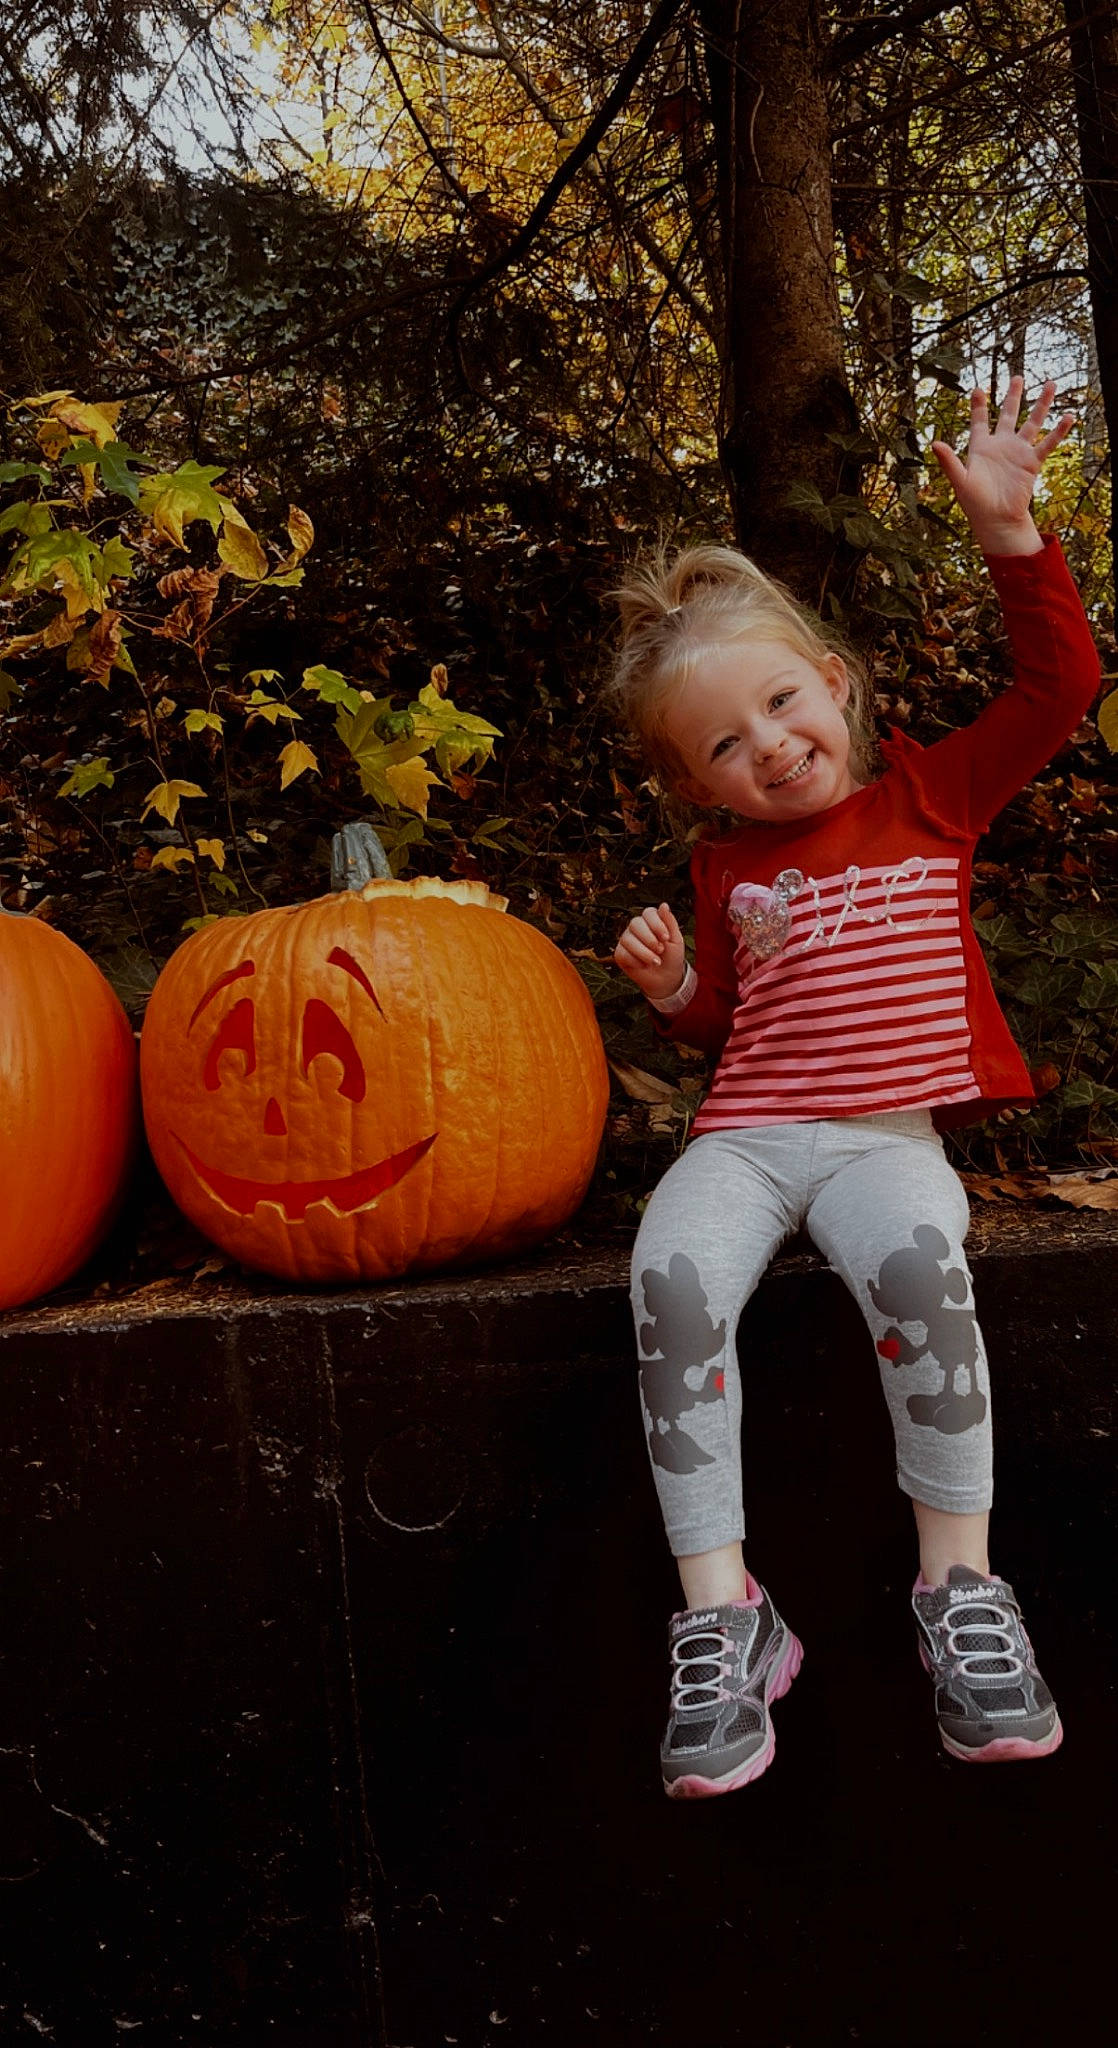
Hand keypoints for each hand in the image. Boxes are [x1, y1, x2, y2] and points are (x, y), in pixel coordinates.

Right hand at [614, 902, 686, 1000]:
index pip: (648, 913)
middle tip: (661, 950)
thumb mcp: (676, 939)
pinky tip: (644, 966)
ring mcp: (626, 940)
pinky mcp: (620, 954)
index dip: (656, 924)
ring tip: (656, 962)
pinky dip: (636, 962)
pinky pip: (623, 953)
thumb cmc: (672, 957)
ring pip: (628, 939)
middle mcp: (636, 928)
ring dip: (644, 952)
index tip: (666, 938)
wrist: (666, 978)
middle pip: (635, 923)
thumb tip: (663, 904)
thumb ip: (669, 922)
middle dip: (649, 939)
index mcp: (650, 921)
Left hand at [931, 375, 1073, 555]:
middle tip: (1018, 377)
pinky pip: (1047, 443)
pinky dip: (1058, 431)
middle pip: (1008, 415)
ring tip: (1050, 384)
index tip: (978, 389)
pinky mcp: (1032, 463)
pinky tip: (1068, 417)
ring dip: (1041, 405)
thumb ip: (949, 461)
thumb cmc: (975, 504)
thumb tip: (935, 443)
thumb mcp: (960, 480)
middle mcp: (1001, 446)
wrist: (996, 521)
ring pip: (1032, 422)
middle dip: (1013, 396)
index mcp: (980, 448)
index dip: (978, 406)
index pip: (980, 421)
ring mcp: (1018, 452)